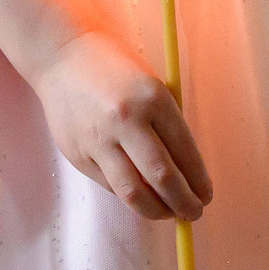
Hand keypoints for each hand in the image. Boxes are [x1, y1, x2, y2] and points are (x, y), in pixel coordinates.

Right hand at [33, 31, 212, 222]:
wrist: (63, 56)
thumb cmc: (116, 68)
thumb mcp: (151, 86)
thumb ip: (166, 124)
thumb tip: (185, 172)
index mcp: (153, 99)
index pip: (184, 151)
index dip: (198, 180)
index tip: (206, 194)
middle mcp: (126, 121)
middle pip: (162, 178)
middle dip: (183, 202)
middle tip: (194, 213)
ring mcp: (99, 141)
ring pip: (133, 192)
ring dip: (156, 210)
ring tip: (169, 213)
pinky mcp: (78, 155)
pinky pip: (110, 185)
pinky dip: (129, 195)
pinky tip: (141, 196)